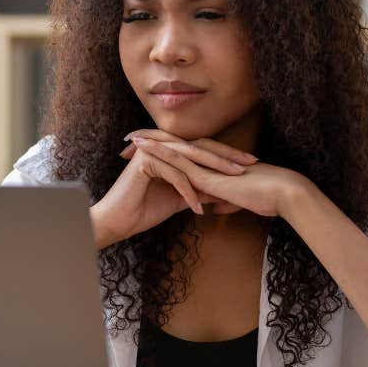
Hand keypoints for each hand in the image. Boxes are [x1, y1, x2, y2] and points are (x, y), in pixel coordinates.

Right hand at [89, 130, 258, 248]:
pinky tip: (199, 209)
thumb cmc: (145, 209)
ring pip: (189, 157)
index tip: (250, 164)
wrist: (117, 221)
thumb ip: (201, 191)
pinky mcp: (144, 162)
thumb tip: (225, 192)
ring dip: (212, 170)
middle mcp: (161, 145)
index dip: (226, 155)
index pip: (203, 148)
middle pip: (199, 147)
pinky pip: (174, 175)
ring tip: (232, 181)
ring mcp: (151, 150)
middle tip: (249, 165)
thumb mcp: (181, 199)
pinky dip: (188, 193)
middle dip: (226, 156)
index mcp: (169, 150)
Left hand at [122, 130, 312, 219]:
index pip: (183, 154)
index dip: (163, 151)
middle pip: (174, 145)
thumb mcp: (239, 201)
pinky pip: (179, 161)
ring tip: (128, 140)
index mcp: (214, 165)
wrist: (283, 193)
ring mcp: (207, 164)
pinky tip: (143, 149)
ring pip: (173, 149)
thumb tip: (214, 207)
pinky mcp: (208, 174)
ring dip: (150, 143)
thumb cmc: (268, 197)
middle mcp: (208, 160)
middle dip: (151, 142)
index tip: (142, 151)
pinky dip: (159, 153)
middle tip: (127, 140)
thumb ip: (224, 201)